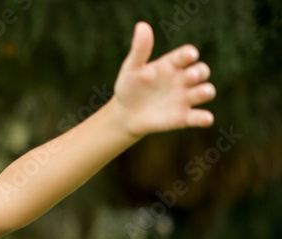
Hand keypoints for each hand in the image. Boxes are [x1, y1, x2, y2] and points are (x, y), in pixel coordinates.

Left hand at [113, 21, 215, 136]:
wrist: (125, 113)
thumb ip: (139, 50)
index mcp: (172, 65)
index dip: (189, 54)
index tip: (189, 55)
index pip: (185, 55)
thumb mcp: (131, 68)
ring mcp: (184, 98)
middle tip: (189, 76)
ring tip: (202, 92)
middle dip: (199, 72)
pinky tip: (206, 119)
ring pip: (204, 92)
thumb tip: (142, 26)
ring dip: (206, 91)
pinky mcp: (182, 117)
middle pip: (201, 71)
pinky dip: (204, 118)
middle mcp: (182, 80)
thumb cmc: (129, 87)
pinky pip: (197, 117)